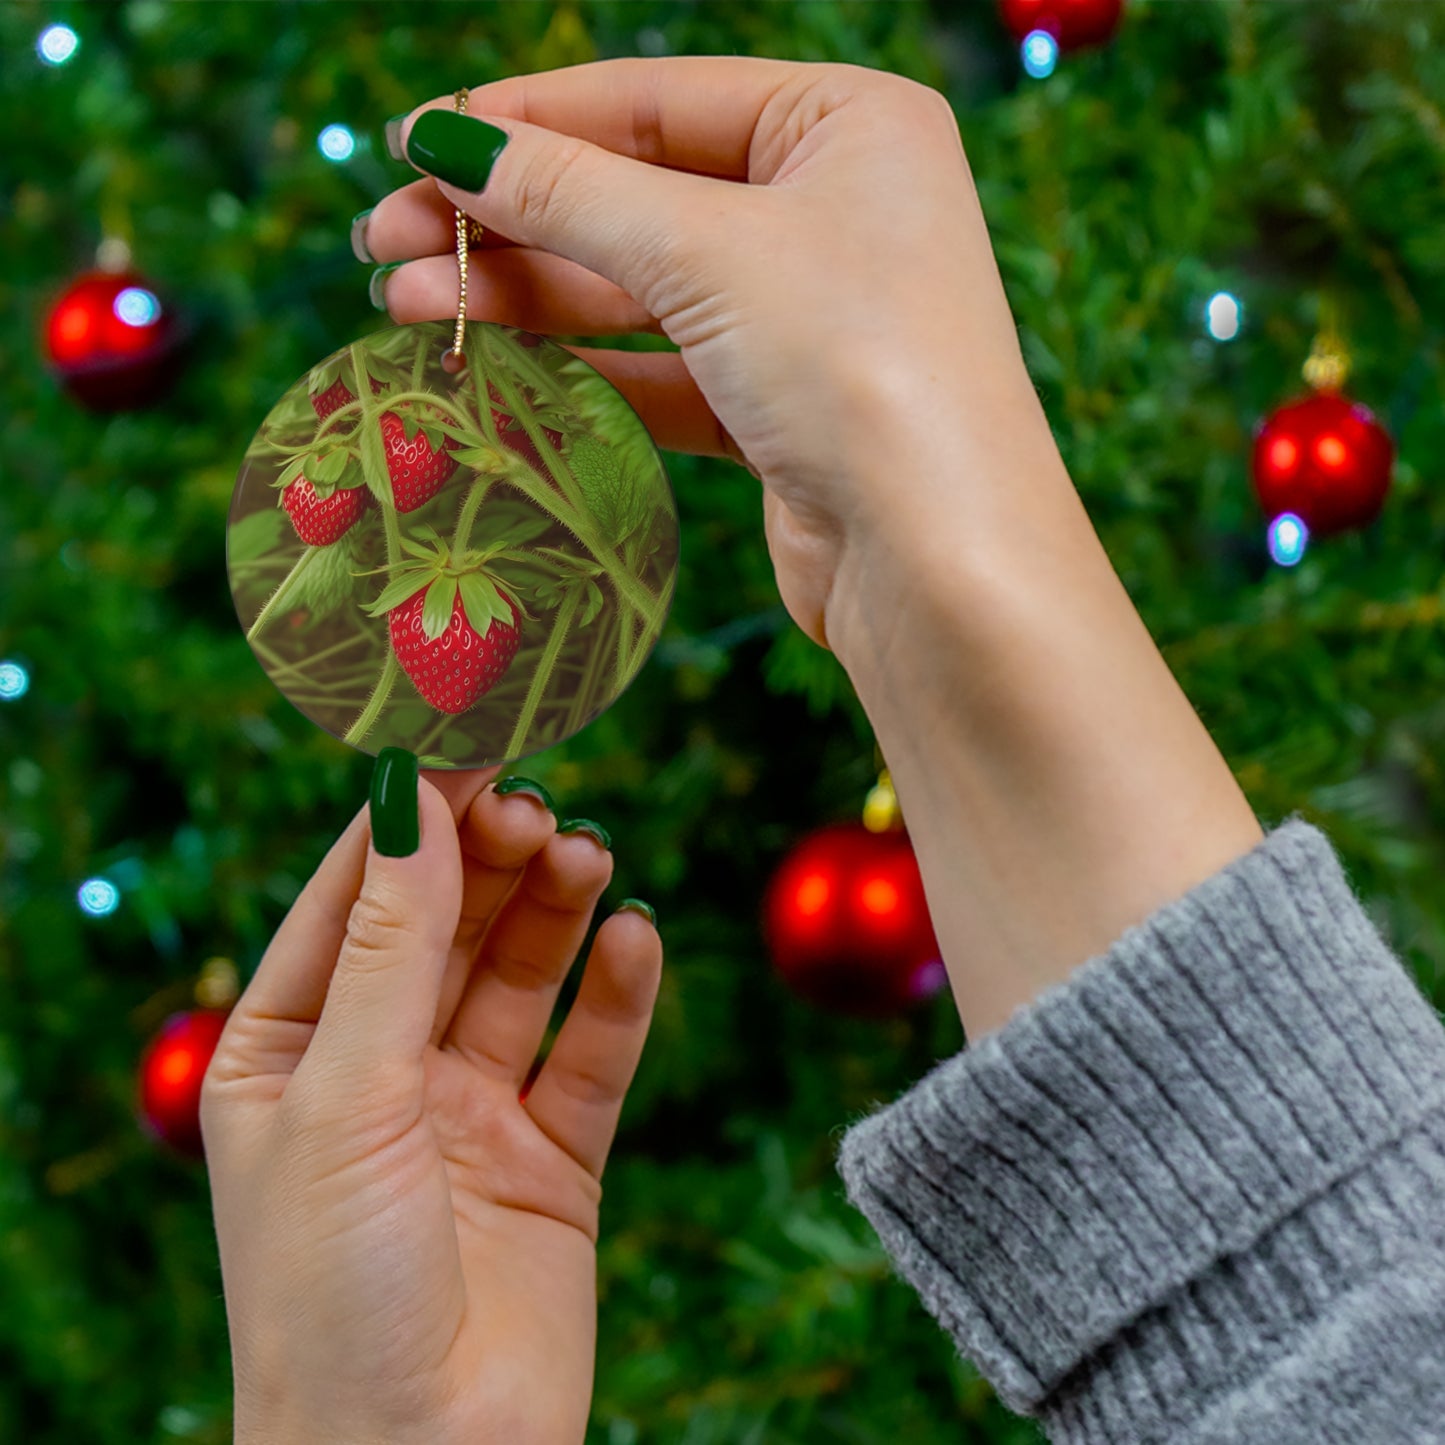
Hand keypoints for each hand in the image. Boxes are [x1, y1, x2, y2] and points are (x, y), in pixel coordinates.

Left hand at [201, 765, 661, 1444]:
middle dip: (489, 861)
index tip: (467, 741)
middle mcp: (379, 1072)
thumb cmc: (332, 1293)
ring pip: (521, 977)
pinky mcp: (552, 1159)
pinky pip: (591, 1055)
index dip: (409, 820)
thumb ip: (391, 946)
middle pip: (446, 926)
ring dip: (555, 911)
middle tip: (537, 808)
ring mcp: (469, 1113)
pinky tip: (635, 940)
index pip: (352, 899)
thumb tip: (413, 800)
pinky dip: (617, 995)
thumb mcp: (346, 1096)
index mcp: (288, 1052)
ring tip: (587, 856)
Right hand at [362, 60, 1262, 1041]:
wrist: (940, 563)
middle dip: (509, 220)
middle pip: (636, 195)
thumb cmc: (858, 367)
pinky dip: (580, 367)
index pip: (654, 98)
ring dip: (525, 296)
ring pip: (639, 289)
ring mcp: (808, 314)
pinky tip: (490, 366)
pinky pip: (661, 368)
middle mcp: (833, 209)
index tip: (413, 146)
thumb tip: (443, 143)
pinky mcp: (781, 408)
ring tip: (406, 305)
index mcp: (846, 125)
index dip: (526, 121)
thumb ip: (569, 193)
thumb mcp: (706, 253)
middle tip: (383, 243)